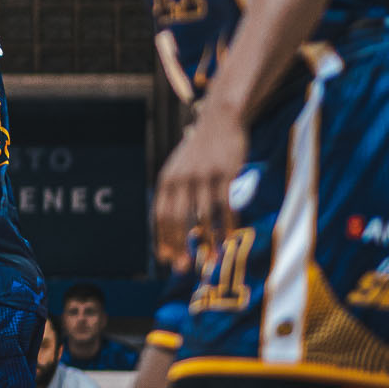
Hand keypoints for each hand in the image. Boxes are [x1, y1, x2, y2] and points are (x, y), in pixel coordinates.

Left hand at [153, 102, 248, 266]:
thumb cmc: (200, 152)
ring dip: (207, 241)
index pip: (160, 215)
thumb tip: (175, 228)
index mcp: (167, 180)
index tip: (166, 260)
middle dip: (179, 245)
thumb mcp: (180, 169)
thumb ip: (175, 195)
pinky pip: (225, 205)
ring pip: (203, 215)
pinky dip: (226, 226)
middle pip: (177, 218)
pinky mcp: (226, 173)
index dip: (162, 239)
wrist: (220, 120)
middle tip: (184, 267)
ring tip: (211, 260)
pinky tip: (228, 240)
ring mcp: (204, 175)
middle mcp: (181, 178)